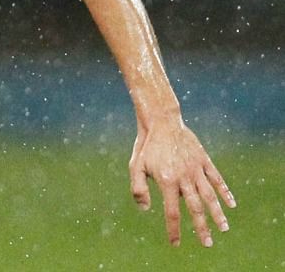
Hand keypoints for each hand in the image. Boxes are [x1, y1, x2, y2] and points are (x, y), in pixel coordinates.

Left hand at [129, 121, 235, 246]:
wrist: (161, 121)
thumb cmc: (146, 146)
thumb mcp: (135, 166)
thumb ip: (138, 188)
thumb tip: (144, 209)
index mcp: (166, 181)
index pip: (172, 212)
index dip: (174, 230)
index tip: (175, 244)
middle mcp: (184, 177)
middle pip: (195, 208)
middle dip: (201, 228)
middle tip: (207, 244)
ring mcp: (196, 169)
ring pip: (209, 195)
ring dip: (217, 213)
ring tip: (224, 228)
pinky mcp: (204, 160)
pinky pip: (217, 179)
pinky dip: (225, 192)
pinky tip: (231, 204)